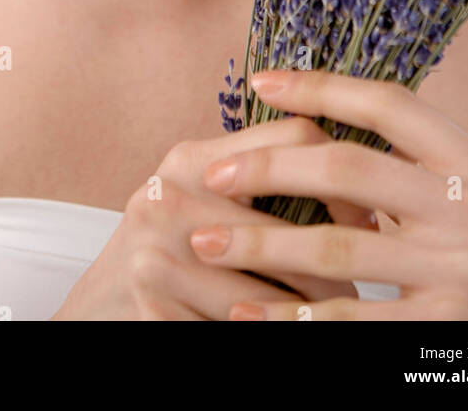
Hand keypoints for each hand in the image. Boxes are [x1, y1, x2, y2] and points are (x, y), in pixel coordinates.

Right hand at [50, 115, 367, 319]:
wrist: (98, 305)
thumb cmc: (170, 243)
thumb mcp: (202, 193)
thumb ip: (254, 173)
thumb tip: (356, 172)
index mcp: (191, 157)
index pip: (293, 137)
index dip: (343, 172)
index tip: (369, 211)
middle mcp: (170, 196)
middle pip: (294, 226)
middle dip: (343, 259)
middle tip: (369, 273)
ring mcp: (158, 255)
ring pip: (275, 293)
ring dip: (318, 313)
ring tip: (342, 315)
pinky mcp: (154, 307)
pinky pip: (244, 327)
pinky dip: (277, 332)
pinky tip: (294, 330)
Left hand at [188, 68, 467, 320]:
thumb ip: (434, 164)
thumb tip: (348, 118)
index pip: (390, 105)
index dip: (321, 87)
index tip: (261, 83)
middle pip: (349, 170)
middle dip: (270, 168)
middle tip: (212, 173)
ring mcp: (459, 274)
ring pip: (336, 249)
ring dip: (261, 245)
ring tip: (207, 240)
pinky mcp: (443, 333)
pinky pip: (349, 322)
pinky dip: (291, 318)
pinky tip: (249, 313)